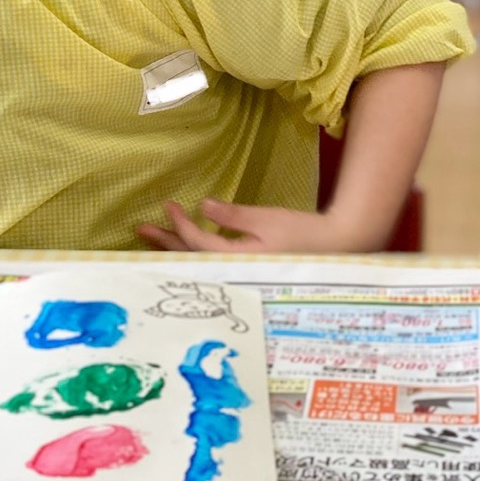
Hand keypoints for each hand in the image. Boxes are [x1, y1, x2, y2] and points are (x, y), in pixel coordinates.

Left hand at [137, 200, 378, 254]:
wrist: (338, 248)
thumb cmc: (304, 233)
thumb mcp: (267, 219)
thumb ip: (232, 215)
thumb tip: (203, 207)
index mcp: (236, 259)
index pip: (197, 242)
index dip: (179, 224)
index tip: (168, 205)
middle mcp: (234, 272)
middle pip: (190, 258)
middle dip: (166, 243)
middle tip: (141, 230)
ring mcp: (241, 275)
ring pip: (200, 263)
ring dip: (177, 249)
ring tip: (156, 239)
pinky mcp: (249, 273)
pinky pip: (213, 265)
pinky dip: (196, 254)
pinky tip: (191, 248)